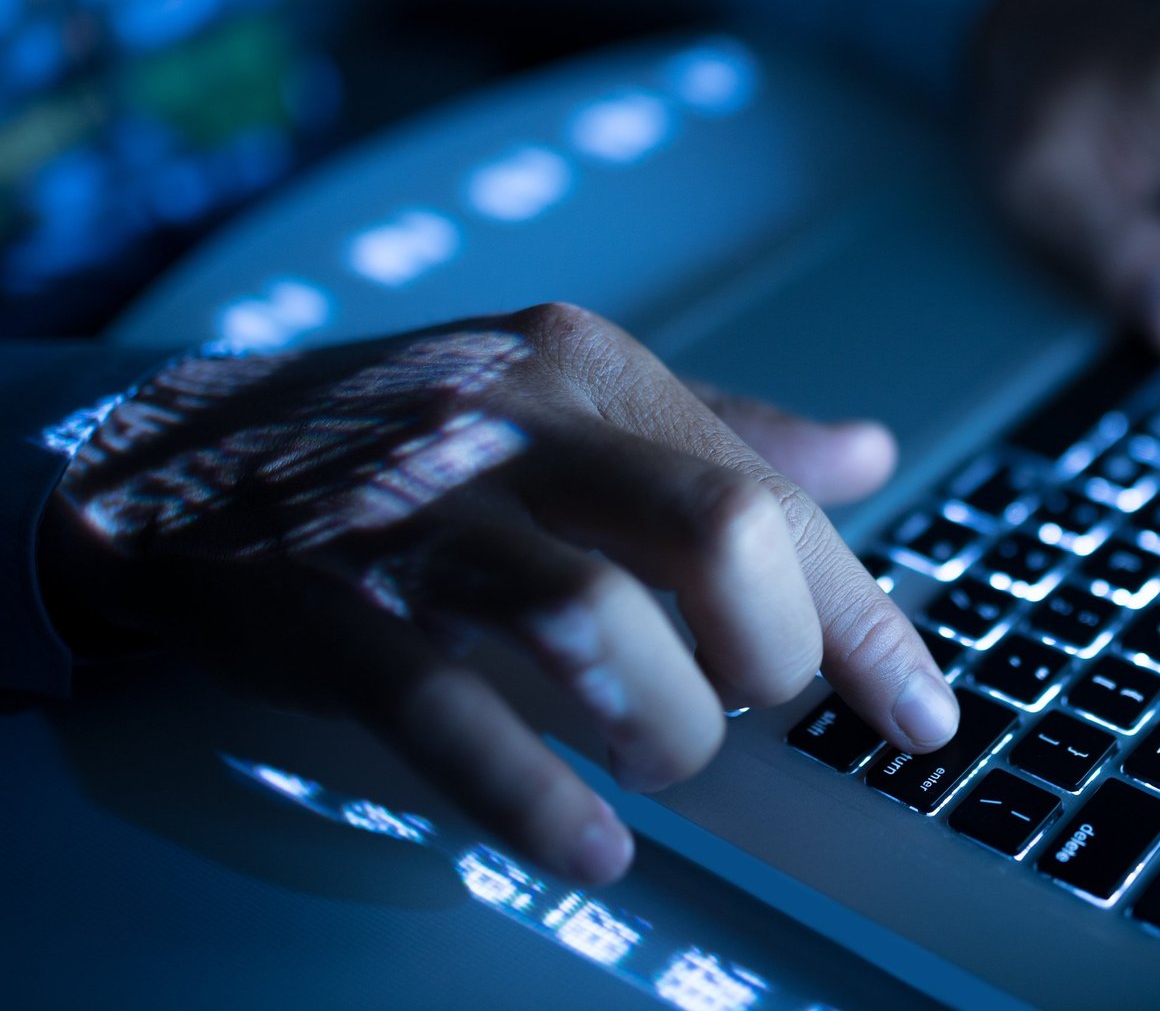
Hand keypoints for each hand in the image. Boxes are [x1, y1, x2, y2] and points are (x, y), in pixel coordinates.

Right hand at [37, 305, 956, 883]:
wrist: (178, 456)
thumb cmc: (418, 442)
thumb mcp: (572, 402)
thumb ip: (725, 431)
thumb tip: (869, 453)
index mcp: (593, 372)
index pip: (772, 499)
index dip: (865, 621)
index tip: (922, 716)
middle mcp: (518, 422)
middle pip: (715, 532)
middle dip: (772, 656)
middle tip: (750, 709)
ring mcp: (419, 511)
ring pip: (591, 617)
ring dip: (664, 722)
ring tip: (664, 761)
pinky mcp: (328, 607)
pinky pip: (442, 707)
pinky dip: (530, 792)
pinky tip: (591, 845)